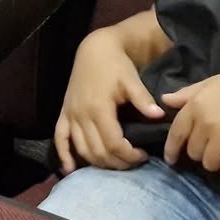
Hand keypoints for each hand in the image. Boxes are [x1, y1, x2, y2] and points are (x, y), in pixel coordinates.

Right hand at [54, 27, 163, 170]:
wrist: (94, 49)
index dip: (129, 155)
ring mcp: (70, 115)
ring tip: (116, 163)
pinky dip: (63, 156)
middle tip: (134, 162)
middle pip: (98, 152)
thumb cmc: (115, 64)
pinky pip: (60, 139)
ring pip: (82, 150)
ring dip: (98, 163)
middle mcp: (81, 115)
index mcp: (99, 108)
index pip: (114, 144)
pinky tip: (70, 169)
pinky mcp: (64, 114)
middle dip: (118, 163)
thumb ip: (143, 99)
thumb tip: (159, 116)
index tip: (144, 155)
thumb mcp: (131, 79)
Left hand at [161, 71, 219, 176]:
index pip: (176, 133)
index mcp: (197, 104)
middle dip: (202, 152)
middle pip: (193, 152)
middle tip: (217, 145)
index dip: (172, 149)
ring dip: (217, 161)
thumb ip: (188, 94)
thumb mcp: (214, 83)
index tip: (172, 159)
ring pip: (209, 164)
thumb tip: (165, 101)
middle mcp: (207, 123)